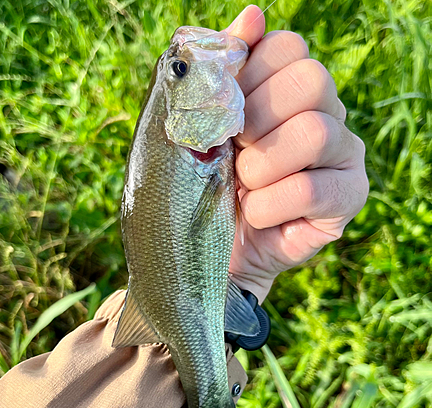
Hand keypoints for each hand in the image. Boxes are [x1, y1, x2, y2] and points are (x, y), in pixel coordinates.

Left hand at [224, 5, 367, 302]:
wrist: (214, 246)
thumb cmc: (204, 182)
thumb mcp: (199, 125)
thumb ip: (221, 71)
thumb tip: (252, 15)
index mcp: (290, 88)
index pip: (287, 47)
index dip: (246, 78)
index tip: (223, 116)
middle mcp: (326, 112)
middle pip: (311, 80)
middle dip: (256, 120)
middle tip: (235, 151)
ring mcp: (344, 154)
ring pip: (316, 133)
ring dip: (260, 166)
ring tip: (242, 186)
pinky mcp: (348, 197)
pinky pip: (312, 189)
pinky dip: (268, 205)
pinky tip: (255, 214)